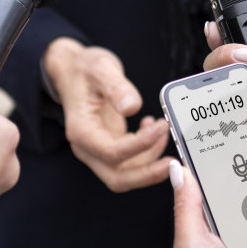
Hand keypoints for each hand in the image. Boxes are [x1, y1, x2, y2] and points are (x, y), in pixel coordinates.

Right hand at [43, 37, 171, 191]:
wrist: (72, 71)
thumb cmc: (84, 70)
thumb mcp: (100, 68)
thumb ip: (116, 87)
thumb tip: (132, 107)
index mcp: (81, 131)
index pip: (111, 152)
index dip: (140, 145)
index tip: (162, 126)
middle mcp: (87, 148)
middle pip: (117, 178)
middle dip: (147, 174)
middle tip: (174, 163)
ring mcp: (97, 151)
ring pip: (126, 175)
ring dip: (151, 161)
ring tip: (163, 130)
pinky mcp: (109, 148)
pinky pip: (131, 162)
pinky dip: (148, 152)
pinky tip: (152, 127)